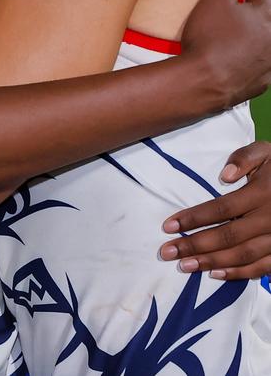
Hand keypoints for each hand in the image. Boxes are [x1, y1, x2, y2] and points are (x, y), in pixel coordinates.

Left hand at [159, 141, 270, 279]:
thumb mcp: (266, 152)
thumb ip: (243, 158)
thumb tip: (223, 176)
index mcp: (261, 193)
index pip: (222, 208)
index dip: (194, 218)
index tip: (168, 226)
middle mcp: (269, 219)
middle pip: (227, 236)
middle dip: (195, 245)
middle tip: (167, 252)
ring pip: (242, 255)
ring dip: (212, 262)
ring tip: (184, 266)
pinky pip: (262, 268)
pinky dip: (239, 274)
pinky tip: (215, 274)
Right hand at [181, 0, 270, 107]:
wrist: (202, 81)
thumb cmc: (208, 37)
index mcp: (266, 14)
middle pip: (268, 13)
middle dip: (254, 3)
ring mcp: (270, 62)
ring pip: (267, 40)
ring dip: (255, 31)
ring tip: (237, 28)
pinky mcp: (263, 82)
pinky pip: (263, 64)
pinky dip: (254, 56)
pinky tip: (239, 55)